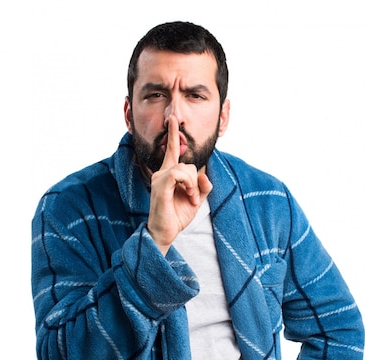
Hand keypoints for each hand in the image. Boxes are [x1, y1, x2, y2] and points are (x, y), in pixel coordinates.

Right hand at [147, 115, 212, 253]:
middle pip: (188, 165)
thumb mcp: (195, 200)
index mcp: (168, 175)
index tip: (174, 120)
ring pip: (186, 169)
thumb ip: (203, 186)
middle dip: (196, 181)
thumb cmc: (176, 217)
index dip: (173, 135)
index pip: (172, 151)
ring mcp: (159, 178)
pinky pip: (179, 173)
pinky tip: (188, 196)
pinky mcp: (160, 185)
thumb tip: (205, 175)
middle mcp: (161, 173)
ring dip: (194, 185)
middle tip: (194, 198)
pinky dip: (189, 184)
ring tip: (191, 199)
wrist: (164, 233)